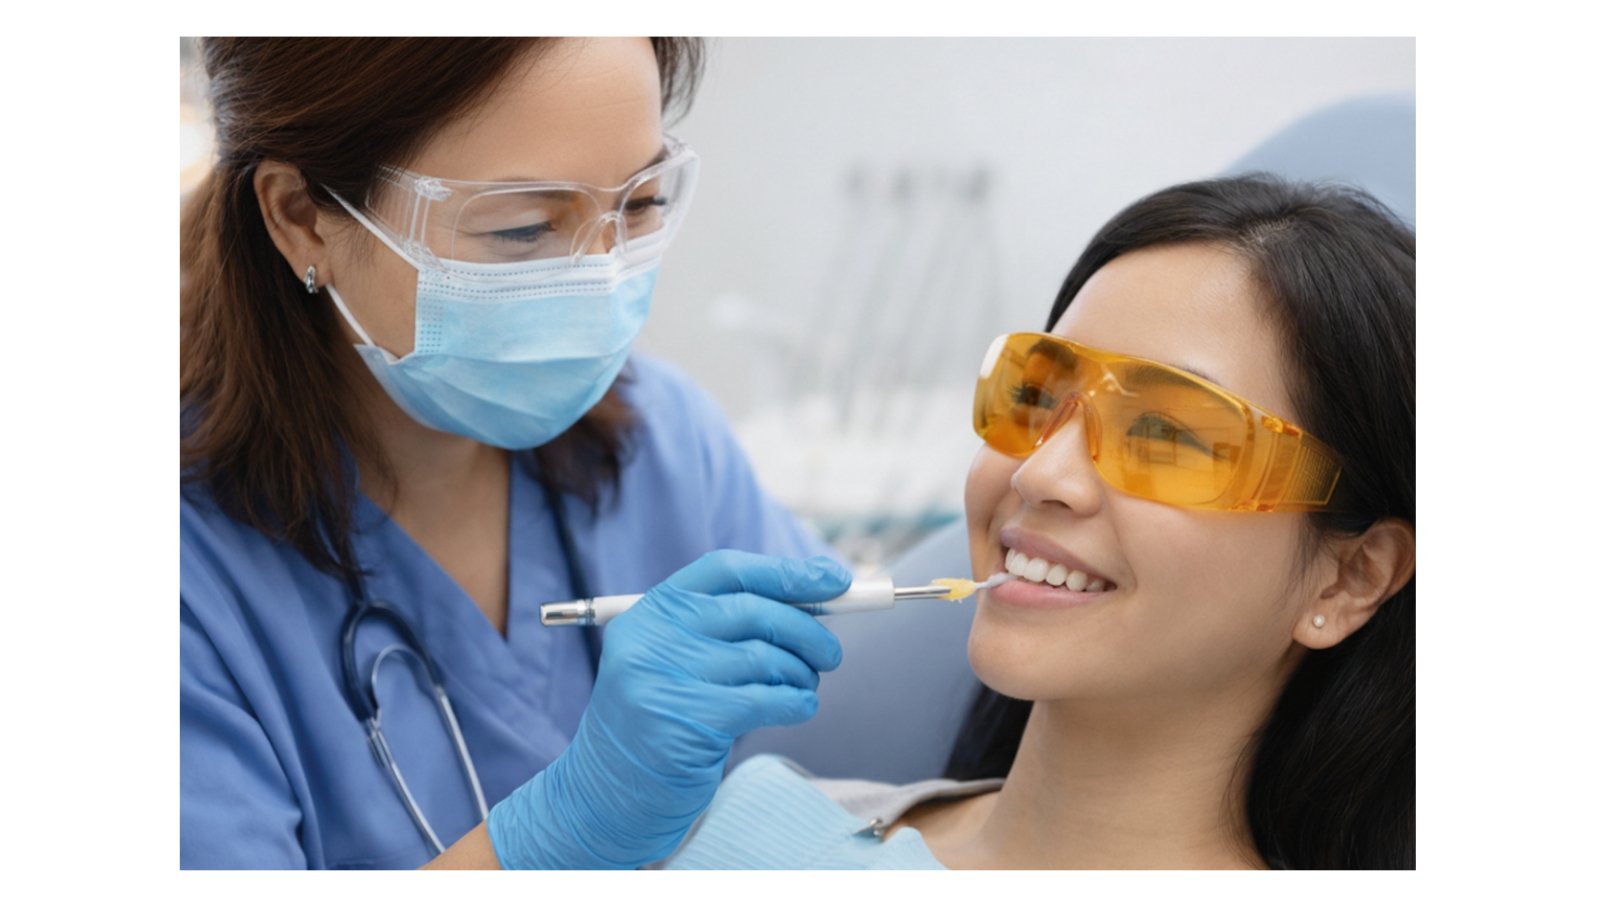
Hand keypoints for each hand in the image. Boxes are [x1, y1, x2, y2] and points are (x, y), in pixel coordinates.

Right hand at [486, 550, 848, 867]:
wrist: (609, 796)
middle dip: (807, 630)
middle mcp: (652, 637)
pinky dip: (796, 701)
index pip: (726, 570)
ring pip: (764, 658)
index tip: (834, 580)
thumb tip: (818, 590)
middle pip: (753, 610)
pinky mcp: (688, 721)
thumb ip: (730, 625)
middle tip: (830, 654)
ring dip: (800, 674)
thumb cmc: (662, 720)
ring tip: (803, 687)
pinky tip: (799, 707)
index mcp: (650, 611)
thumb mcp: (679, 660)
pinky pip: (766, 699)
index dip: (785, 572)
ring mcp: (665, 679)